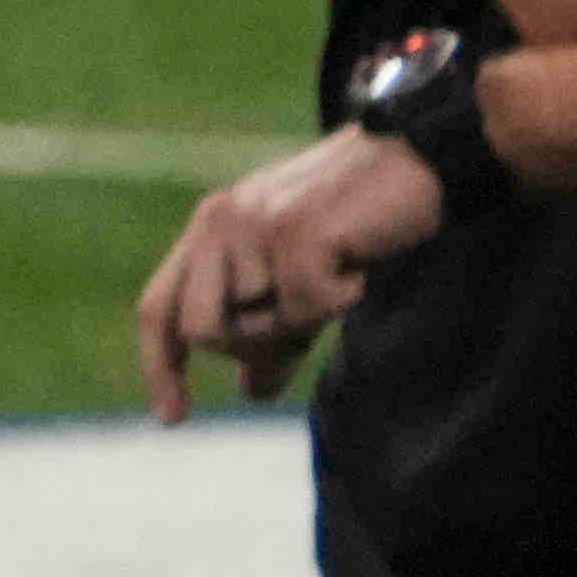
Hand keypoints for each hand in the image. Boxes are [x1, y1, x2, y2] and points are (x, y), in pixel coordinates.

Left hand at [134, 123, 436, 420]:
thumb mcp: (302, 279)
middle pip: (202, 330)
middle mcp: (217, 224)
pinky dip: (343, 300)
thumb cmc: (359, 220)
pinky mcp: (294, 233)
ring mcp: (252, 226)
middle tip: (310, 309)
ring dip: (306, 318)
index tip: (171, 418)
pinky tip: (358, 266)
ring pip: (257, 323)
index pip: (159, 308)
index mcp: (207, 231)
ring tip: (338, 273)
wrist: (416, 158)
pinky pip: (307, 307)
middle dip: (258, 342)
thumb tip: (251, 391)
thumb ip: (272, 331)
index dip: (160, 365)